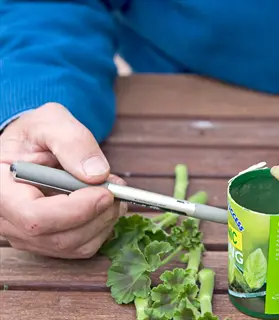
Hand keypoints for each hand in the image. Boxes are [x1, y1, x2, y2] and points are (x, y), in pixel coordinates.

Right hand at [0, 103, 126, 258]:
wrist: (32, 147)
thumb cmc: (36, 134)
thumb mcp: (51, 122)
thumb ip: (72, 142)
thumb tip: (97, 174)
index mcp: (1, 190)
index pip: (35, 216)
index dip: (75, 210)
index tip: (105, 192)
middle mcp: (9, 220)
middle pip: (59, 237)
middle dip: (98, 215)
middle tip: (117, 188)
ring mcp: (27, 235)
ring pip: (75, 246)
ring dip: (105, 221)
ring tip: (113, 192)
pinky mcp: (47, 242)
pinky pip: (81, 248)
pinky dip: (102, 228)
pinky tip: (105, 205)